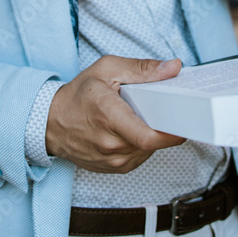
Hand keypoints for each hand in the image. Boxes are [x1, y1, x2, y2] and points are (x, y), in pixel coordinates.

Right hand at [45, 55, 185, 172]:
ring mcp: (111, 160)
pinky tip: (133, 129)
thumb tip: (173, 67)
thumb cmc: (78, 94)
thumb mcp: (107, 69)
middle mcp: (110, 144)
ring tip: (142, 117)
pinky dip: (142, 144)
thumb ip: (142, 68)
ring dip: (152, 135)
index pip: (148, 137)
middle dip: (164, 126)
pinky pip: (139, 157)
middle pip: (153, 142)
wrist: (51, 123)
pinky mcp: (113, 168)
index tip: (186, 121)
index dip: (172, 133)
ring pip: (148, 151)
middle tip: (165, 109)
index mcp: (109, 117)